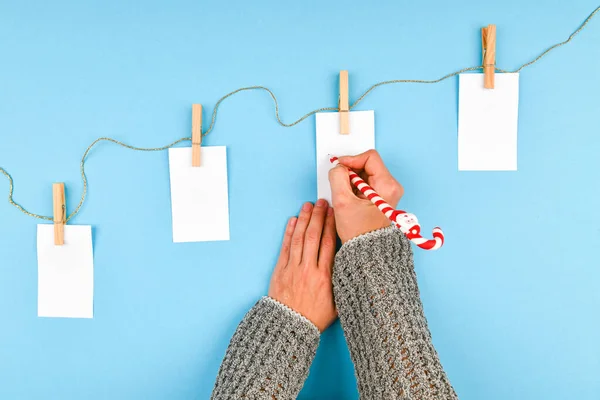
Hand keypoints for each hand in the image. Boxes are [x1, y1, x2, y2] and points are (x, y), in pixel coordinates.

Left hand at [268, 200, 336, 331]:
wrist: (290, 327)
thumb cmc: (315, 317)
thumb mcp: (338, 303)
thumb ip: (345, 283)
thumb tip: (354, 267)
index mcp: (325, 277)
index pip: (328, 244)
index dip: (331, 225)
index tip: (334, 213)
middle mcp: (309, 269)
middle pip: (314, 236)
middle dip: (318, 216)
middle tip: (322, 202)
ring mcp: (293, 268)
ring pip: (299, 238)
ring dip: (304, 219)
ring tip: (308, 205)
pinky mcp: (281, 270)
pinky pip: (285, 247)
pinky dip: (289, 232)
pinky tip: (292, 221)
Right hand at [328, 150, 403, 242]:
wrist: (367, 250)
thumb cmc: (359, 231)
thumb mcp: (343, 202)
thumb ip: (337, 178)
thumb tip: (338, 167)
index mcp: (387, 185)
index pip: (370, 157)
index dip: (351, 159)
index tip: (339, 167)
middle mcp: (391, 186)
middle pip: (368, 164)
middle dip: (351, 172)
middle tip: (342, 186)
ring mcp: (388, 191)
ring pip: (366, 173)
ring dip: (352, 180)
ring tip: (348, 196)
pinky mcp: (382, 196)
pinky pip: (367, 182)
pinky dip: (356, 186)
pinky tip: (352, 199)